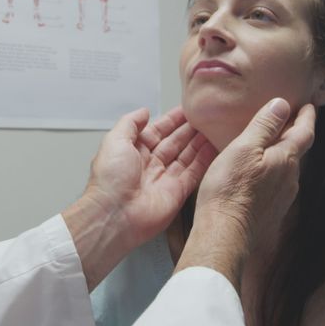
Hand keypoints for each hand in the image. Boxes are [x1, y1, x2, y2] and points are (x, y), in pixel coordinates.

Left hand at [85, 107, 215, 247]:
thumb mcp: (115, 141)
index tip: (188, 109)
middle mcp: (151, 164)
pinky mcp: (178, 193)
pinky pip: (194, 173)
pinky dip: (205, 160)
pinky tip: (215, 147)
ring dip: (199, 143)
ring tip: (215, 128)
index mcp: (134, 151)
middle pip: (175, 142)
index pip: (158, 131)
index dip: (172, 120)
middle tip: (206, 117)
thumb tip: (144, 111)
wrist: (115, 216)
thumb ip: (130, 123)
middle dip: (189, 130)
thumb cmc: (110, 180)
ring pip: (187, 156)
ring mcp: (165, 179)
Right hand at [177, 99, 315, 289]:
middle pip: (297, 150)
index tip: (309, 105)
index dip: (307, 116)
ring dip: (281, 154)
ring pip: (286, 168)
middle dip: (294, 133)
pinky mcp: (271, 211)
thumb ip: (264, 126)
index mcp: (285, 159)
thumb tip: (282, 104)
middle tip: (288, 119)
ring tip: (270, 144)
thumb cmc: (229, 190)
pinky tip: (258, 173)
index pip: (304, 131)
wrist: (225, 234)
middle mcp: (290, 178)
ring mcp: (282, 197)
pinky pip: (276, 184)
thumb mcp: (243, 148)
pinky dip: (271, 172)